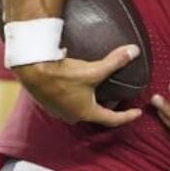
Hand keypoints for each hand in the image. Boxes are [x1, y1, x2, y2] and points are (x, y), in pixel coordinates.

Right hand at [14, 45, 142, 126]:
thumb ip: (115, 62)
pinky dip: (77, 97)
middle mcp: (72, 116)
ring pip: (81, 108)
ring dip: (91, 101)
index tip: (137, 112)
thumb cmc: (63, 74)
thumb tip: (134, 51)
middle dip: (108, 105)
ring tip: (99, 89)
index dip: (127, 116)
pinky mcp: (48, 103)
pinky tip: (78, 86)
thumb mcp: (94, 70)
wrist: (32, 69)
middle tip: (118, 95)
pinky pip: (68, 103)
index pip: (112, 119)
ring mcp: (58, 111)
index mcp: (86, 112)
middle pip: (96, 114)